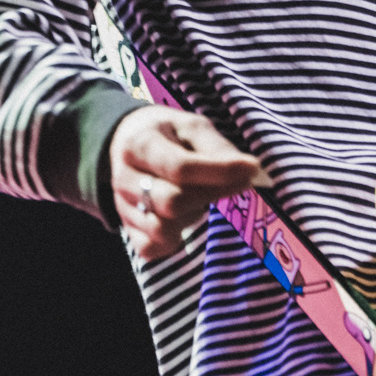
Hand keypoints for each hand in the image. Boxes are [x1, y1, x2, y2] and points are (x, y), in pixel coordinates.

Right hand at [110, 105, 262, 259]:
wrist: (126, 144)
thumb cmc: (168, 134)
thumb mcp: (192, 127)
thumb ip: (218, 149)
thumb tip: (253, 172)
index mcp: (140, 144)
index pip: (179, 167)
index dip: (220, 172)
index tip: (252, 169)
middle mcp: (124, 178)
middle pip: (172, 202)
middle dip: (211, 194)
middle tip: (234, 182)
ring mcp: (123, 208)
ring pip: (163, 229)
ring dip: (192, 215)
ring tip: (198, 196)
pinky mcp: (129, 231)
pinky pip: (153, 248)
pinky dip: (174, 239)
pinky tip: (183, 217)